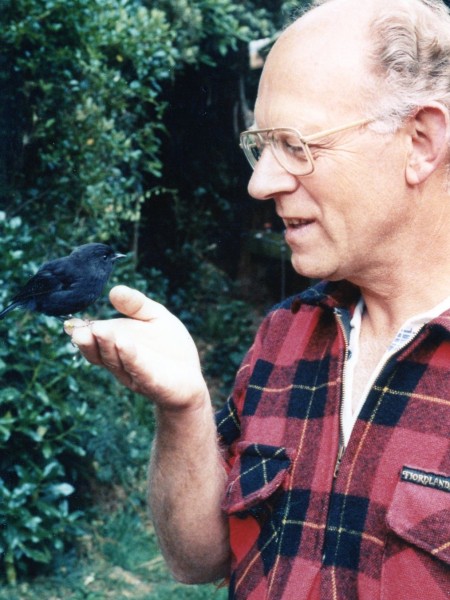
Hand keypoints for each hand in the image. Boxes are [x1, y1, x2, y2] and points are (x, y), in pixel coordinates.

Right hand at [64, 285, 207, 410]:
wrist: (191, 378)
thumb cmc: (169, 347)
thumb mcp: (155, 317)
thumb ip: (136, 304)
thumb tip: (114, 290)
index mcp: (115, 344)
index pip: (92, 339)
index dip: (80, 331)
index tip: (70, 322)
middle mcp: (119, 360)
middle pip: (98, 352)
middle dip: (87, 340)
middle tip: (77, 329)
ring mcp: (134, 373)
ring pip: (115, 360)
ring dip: (106, 345)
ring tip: (99, 330)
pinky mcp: (153, 382)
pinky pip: (139, 369)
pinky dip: (130, 357)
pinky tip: (124, 344)